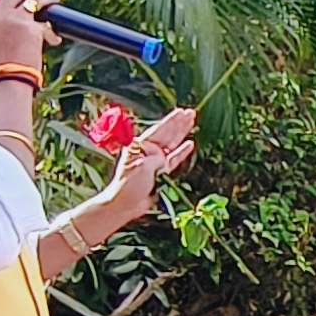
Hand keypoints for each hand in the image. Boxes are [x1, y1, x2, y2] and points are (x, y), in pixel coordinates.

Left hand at [95, 106, 195, 223]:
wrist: (125, 204)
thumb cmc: (127, 185)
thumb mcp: (142, 168)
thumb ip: (155, 159)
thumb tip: (164, 158)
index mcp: (139, 147)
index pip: (158, 130)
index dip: (171, 121)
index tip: (181, 112)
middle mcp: (148, 152)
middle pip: (167, 134)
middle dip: (178, 123)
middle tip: (190, 112)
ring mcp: (155, 162)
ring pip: (172, 144)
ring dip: (182, 133)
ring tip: (191, 122)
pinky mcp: (161, 172)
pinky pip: (174, 160)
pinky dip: (182, 152)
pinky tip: (189, 144)